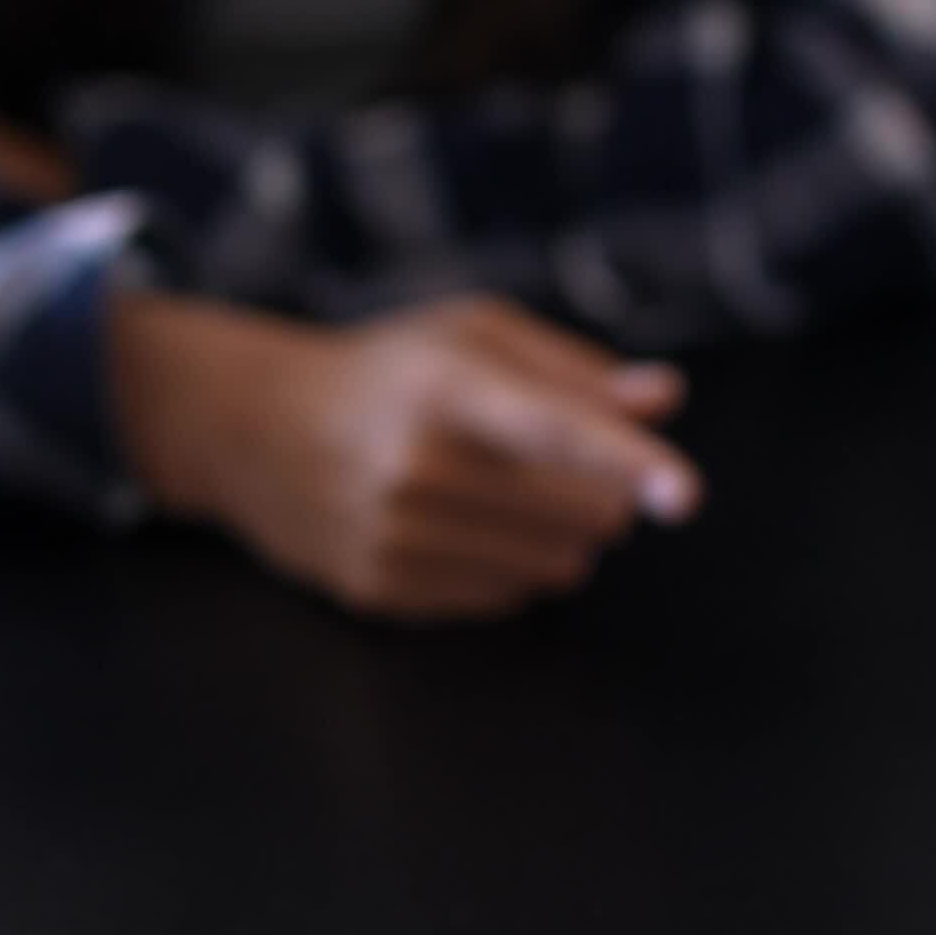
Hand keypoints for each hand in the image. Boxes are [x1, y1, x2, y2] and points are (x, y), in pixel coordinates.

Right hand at [107, 286, 703, 621]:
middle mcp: (418, 465)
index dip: (629, 462)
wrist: (252, 426)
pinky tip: (465, 529)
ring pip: (553, 566)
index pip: (556, 428)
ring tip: (505, 493)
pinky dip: (510, 569)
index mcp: (449, 385)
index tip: (683, 495)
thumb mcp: (471, 334)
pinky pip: (502, 600)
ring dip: (563, 538)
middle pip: (579, 512)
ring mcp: (395, 535)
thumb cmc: (384, 370)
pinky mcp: (380, 588)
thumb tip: (664, 399)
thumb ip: (574, 368)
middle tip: (562, 465)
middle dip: (603, 495)